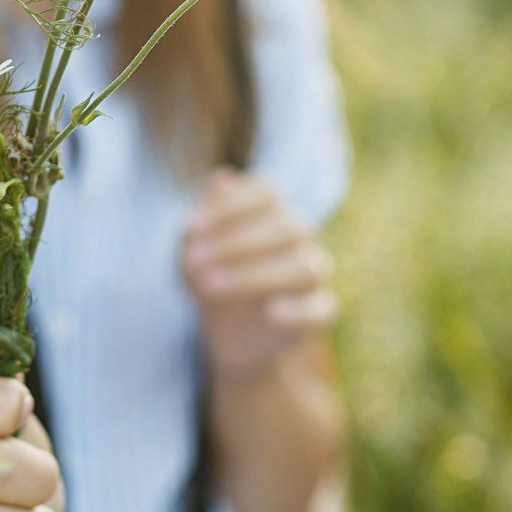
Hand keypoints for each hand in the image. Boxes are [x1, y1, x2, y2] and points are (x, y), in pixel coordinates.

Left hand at [179, 166, 338, 378]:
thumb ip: (204, 221)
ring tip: (211, 287)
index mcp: (272, 210)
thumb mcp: (192, 252)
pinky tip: (271, 312)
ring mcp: (313, 273)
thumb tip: (220, 179)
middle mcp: (299, 236)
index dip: (230, 206)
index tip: (190, 228)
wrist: (227, 332)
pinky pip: (321, 308)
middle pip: (285, 227)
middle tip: (194, 262)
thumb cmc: (210, 276)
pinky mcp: (318, 312)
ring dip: (255, 275)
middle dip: (235, 244)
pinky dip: (298, 310)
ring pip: (304, 267)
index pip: (267, 192)